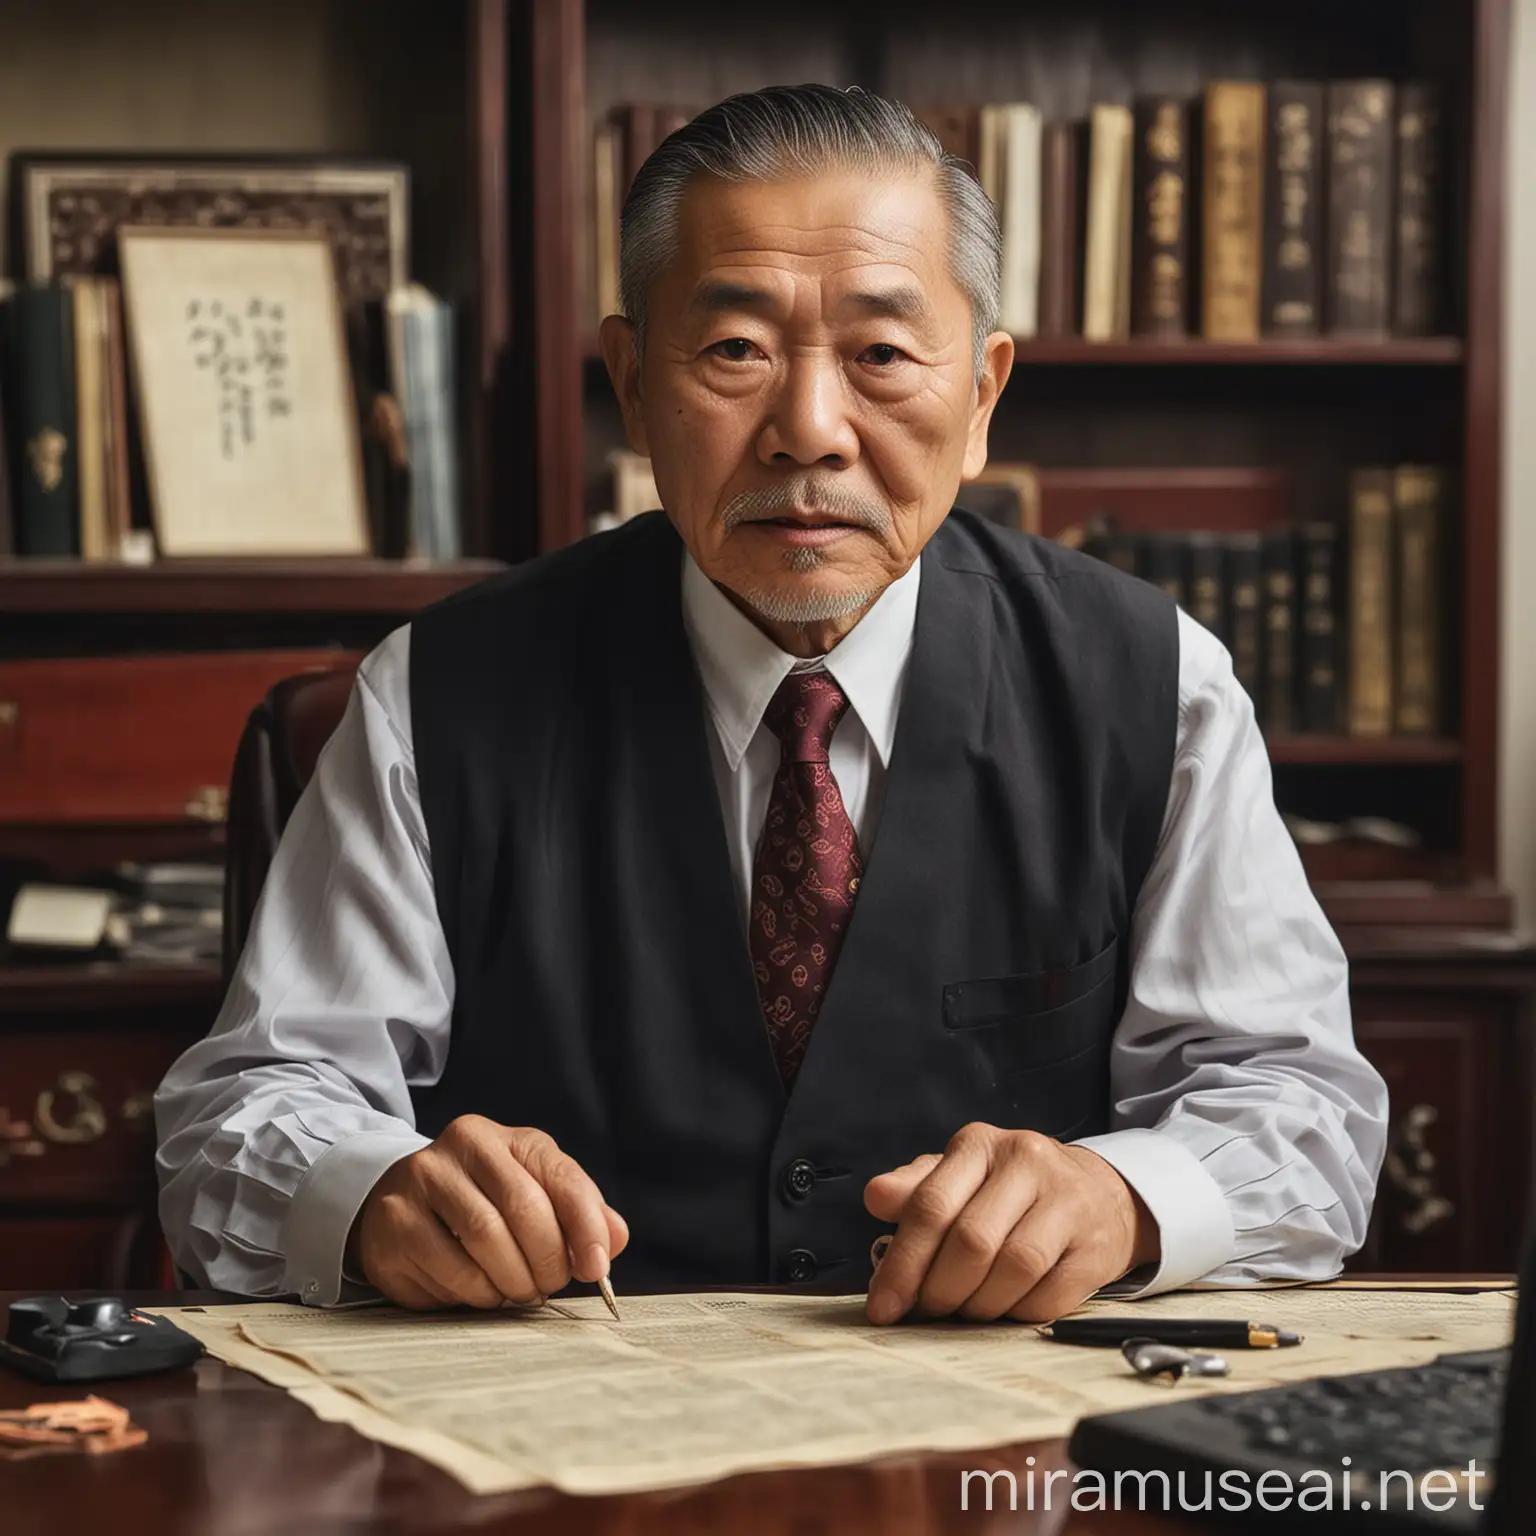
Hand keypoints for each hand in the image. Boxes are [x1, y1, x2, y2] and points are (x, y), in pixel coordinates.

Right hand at [351, 1116, 628, 1309]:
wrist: (396, 1201)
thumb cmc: (479, 1202)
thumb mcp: (532, 1194)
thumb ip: (577, 1213)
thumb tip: (615, 1238)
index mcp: (508, 1138)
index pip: (560, 1175)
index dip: (587, 1225)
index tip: (598, 1267)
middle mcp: (463, 1145)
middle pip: (524, 1208)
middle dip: (547, 1259)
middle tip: (550, 1285)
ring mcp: (423, 1180)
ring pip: (486, 1240)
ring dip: (513, 1281)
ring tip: (518, 1291)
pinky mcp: (396, 1223)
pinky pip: (451, 1270)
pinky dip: (478, 1293)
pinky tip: (482, 1291)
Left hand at [863, 1123, 1158, 1324]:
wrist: (1102, 1195)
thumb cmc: (1015, 1190)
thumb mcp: (962, 1175)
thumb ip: (917, 1188)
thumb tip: (876, 1197)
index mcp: (980, 1144)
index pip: (932, 1205)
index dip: (903, 1262)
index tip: (883, 1305)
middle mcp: (1026, 1162)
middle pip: (971, 1241)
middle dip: (940, 1290)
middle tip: (928, 1311)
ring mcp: (1066, 1201)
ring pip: (1012, 1269)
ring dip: (979, 1304)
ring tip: (968, 1309)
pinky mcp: (1095, 1245)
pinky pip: (1048, 1296)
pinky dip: (1018, 1313)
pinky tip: (1007, 1307)